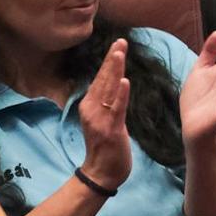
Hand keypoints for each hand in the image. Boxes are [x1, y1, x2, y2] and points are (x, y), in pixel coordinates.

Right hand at [79, 39, 133, 189]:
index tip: (117, 44)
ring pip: (108, 90)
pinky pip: (117, 109)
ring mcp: (99, 120)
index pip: (101, 78)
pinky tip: (125, 81)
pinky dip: (121, 94)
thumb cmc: (106, 144)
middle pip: (103, 80)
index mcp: (90, 105)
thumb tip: (117, 81)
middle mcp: (91, 109)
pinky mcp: (110, 130)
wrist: (101, 173)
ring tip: (120, 53)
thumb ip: (109, 100)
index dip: (109, 61)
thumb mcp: (105, 117)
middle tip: (120, 41)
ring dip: (114, 71)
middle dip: (112, 60)